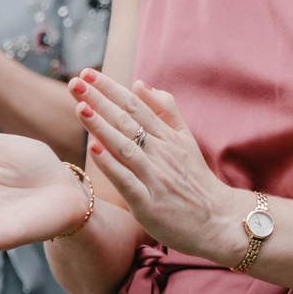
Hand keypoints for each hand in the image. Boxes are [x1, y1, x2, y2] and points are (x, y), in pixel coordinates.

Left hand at [71, 70, 245, 264]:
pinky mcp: (149, 203)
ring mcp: (155, 177)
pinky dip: (111, 165)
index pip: (135, 106)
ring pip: (125, 147)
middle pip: (127, 121)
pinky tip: (94, 149)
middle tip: (75, 81)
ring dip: (101, 126)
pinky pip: (127, 181)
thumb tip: (141, 84)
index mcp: (168, 136)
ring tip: (80, 107)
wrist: (217, 220)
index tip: (88, 72)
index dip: (111, 88)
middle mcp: (162, 153)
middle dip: (99, 100)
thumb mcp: (186, 140)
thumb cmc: (196, 181)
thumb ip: (166, 111)